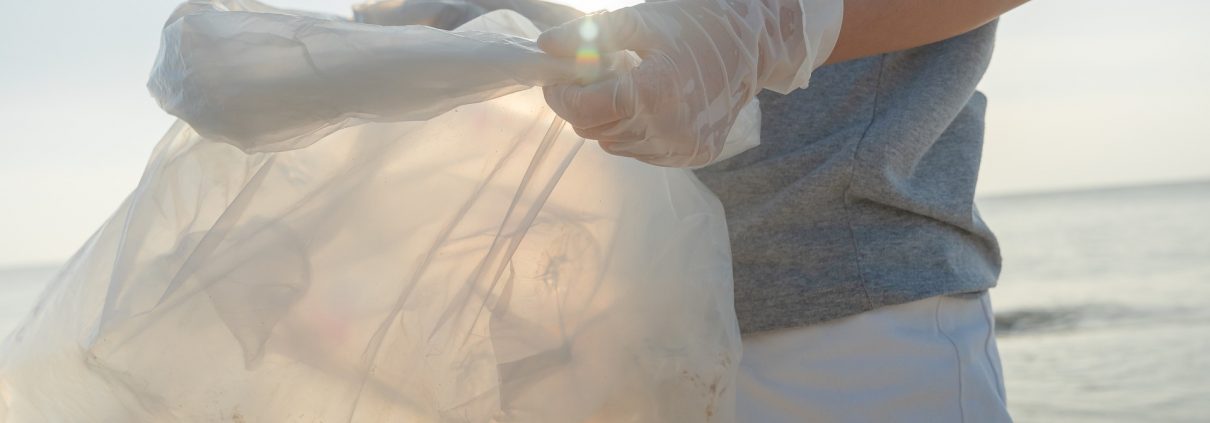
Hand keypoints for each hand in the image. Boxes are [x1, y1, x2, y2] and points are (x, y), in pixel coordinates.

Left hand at [536, 0, 820, 166]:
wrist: (752, 48)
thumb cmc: (695, 26)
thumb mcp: (642, 21)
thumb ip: (590, 34)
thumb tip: (545, 45)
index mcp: (652, 92)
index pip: (583, 109)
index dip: (561, 95)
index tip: (557, 80)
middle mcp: (667, 129)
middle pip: (594, 130)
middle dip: (582, 105)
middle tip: (591, 79)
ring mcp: (680, 148)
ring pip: (614, 144)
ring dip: (608, 120)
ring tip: (627, 88)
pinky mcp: (691, 156)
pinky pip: (641, 152)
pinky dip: (634, 132)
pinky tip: (650, 106)